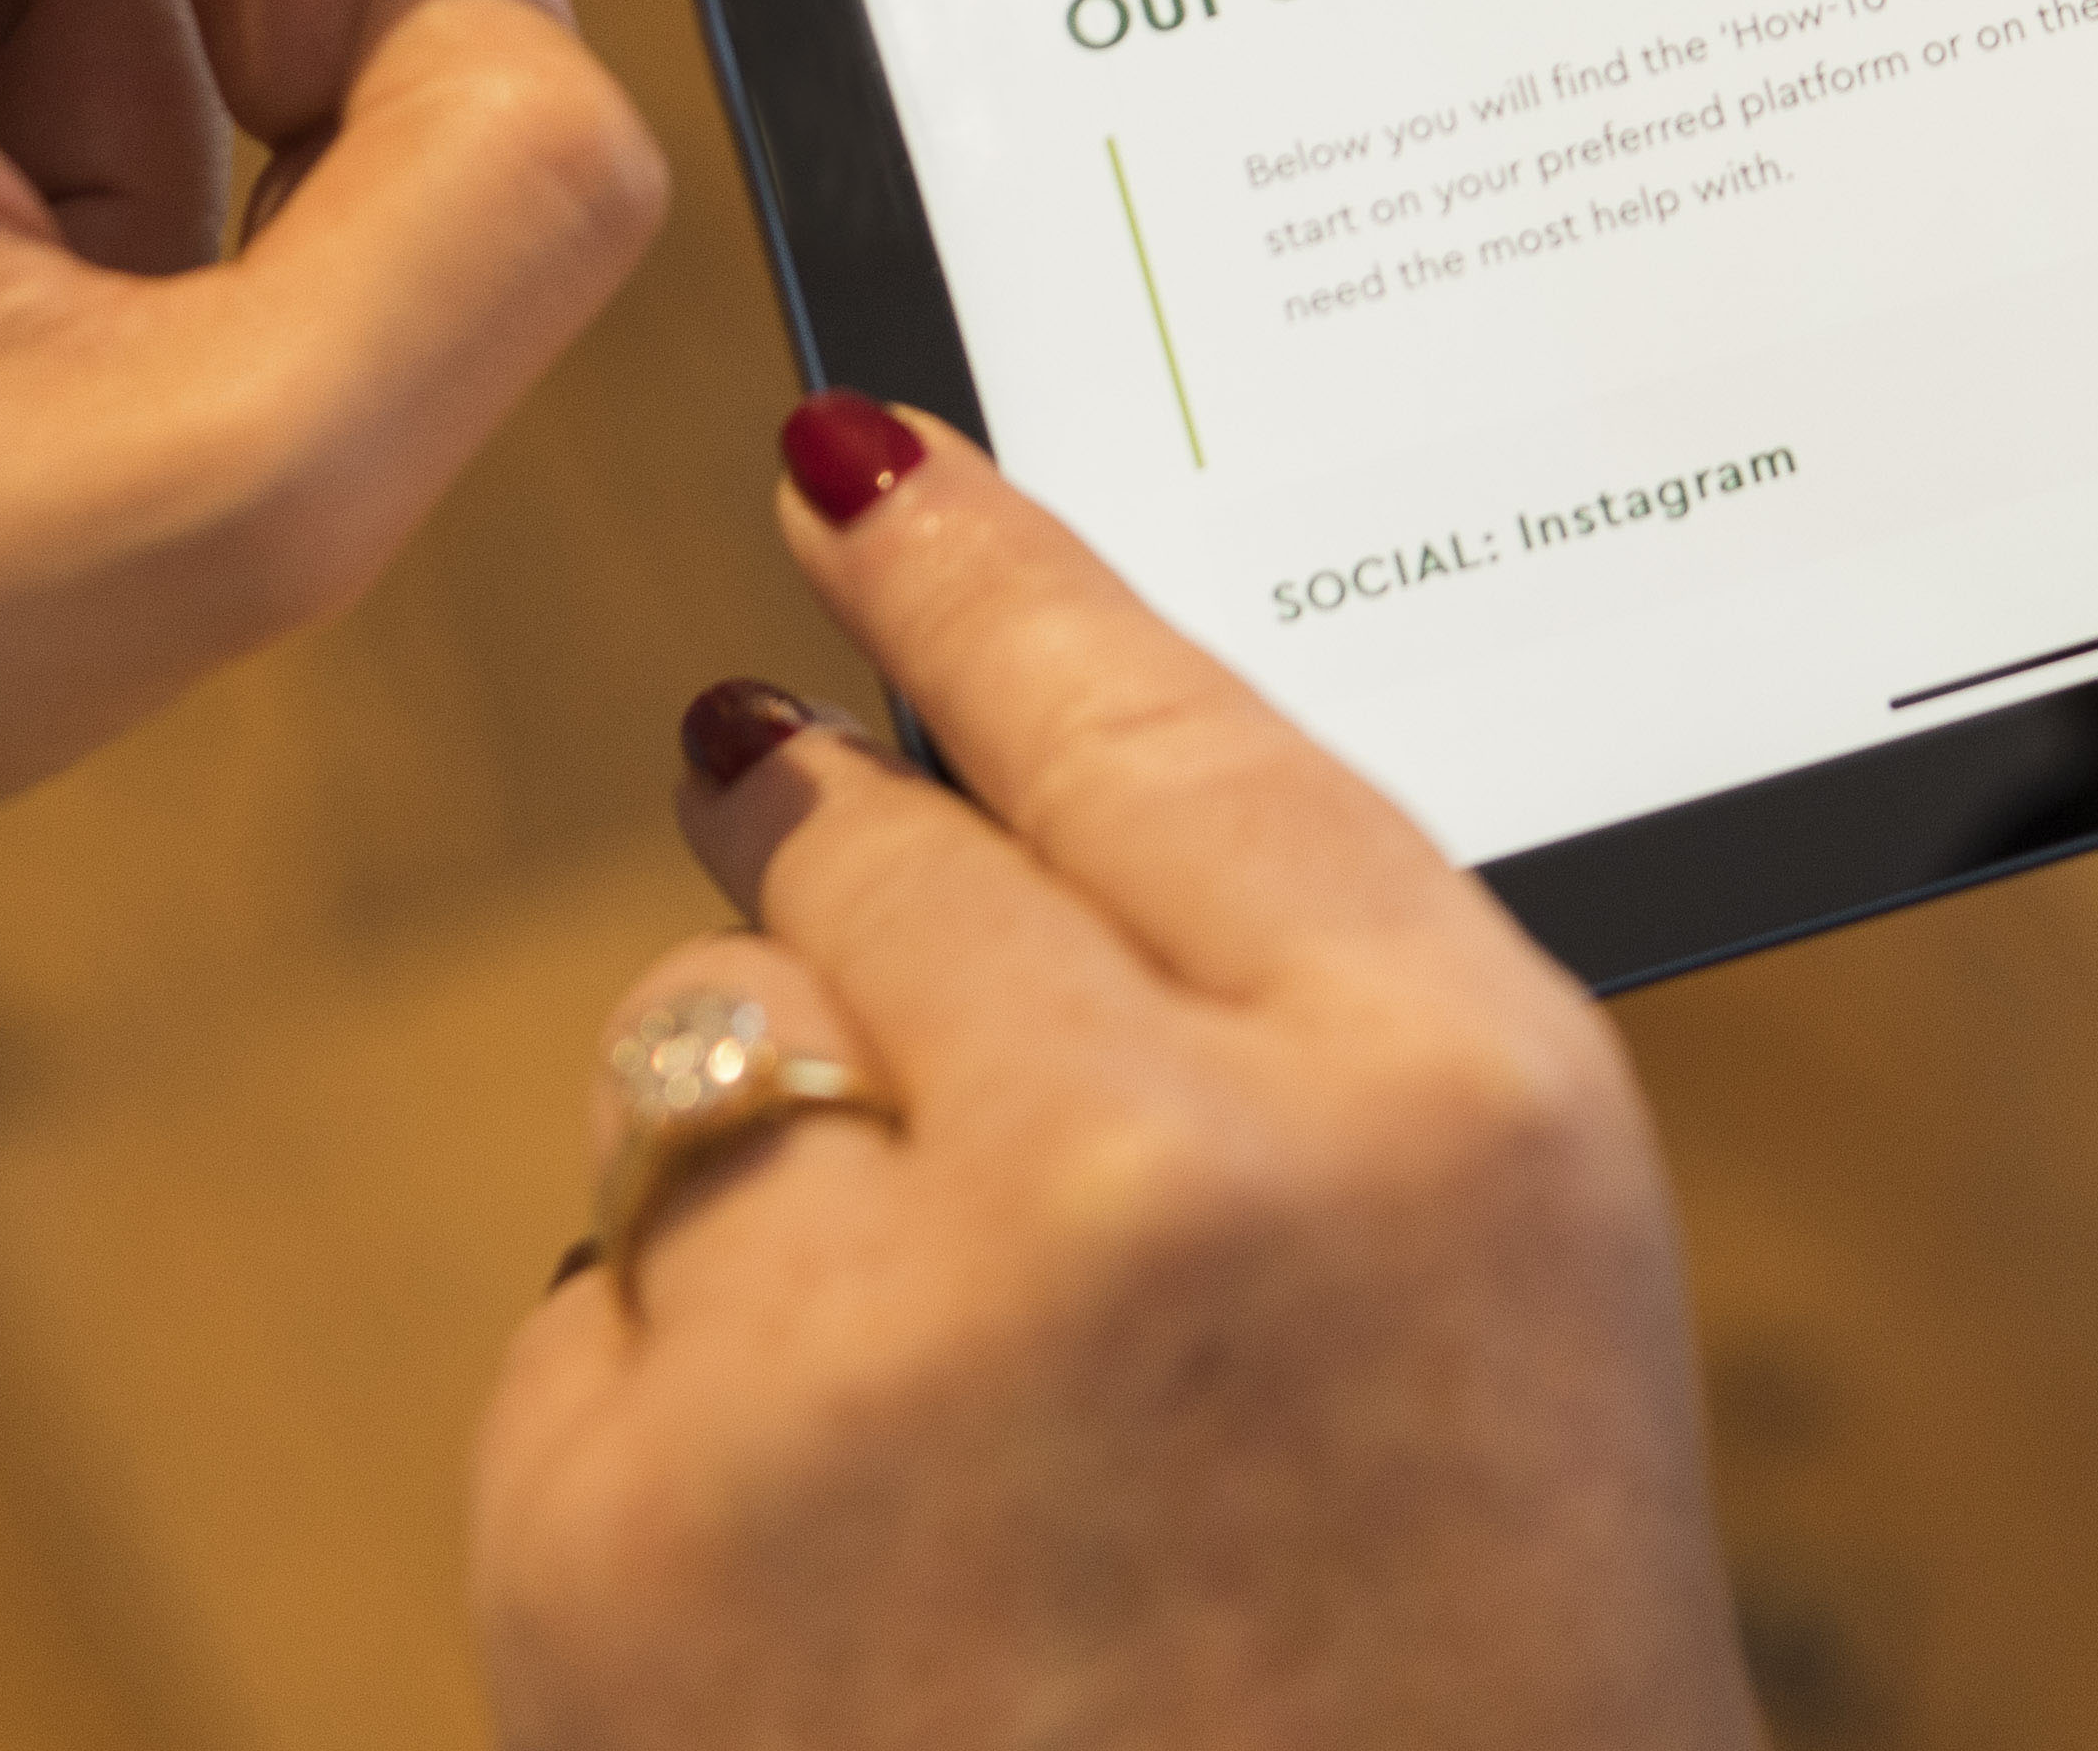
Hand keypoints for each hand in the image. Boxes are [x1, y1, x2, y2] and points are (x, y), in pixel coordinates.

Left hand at [475, 407, 1757, 1750]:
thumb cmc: (1460, 1654)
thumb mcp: (1507, 1252)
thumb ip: (1281, 967)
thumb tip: (944, 729)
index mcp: (1428, 1080)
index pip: (1130, 705)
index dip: (966, 571)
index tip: (842, 464)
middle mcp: (1152, 1171)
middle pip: (873, 864)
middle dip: (846, 897)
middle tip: (914, 1043)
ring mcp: (870, 1355)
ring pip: (693, 1075)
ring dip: (775, 1199)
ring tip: (957, 1456)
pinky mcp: (632, 1530)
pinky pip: (591, 1319)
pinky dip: (679, 1421)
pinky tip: (844, 1592)